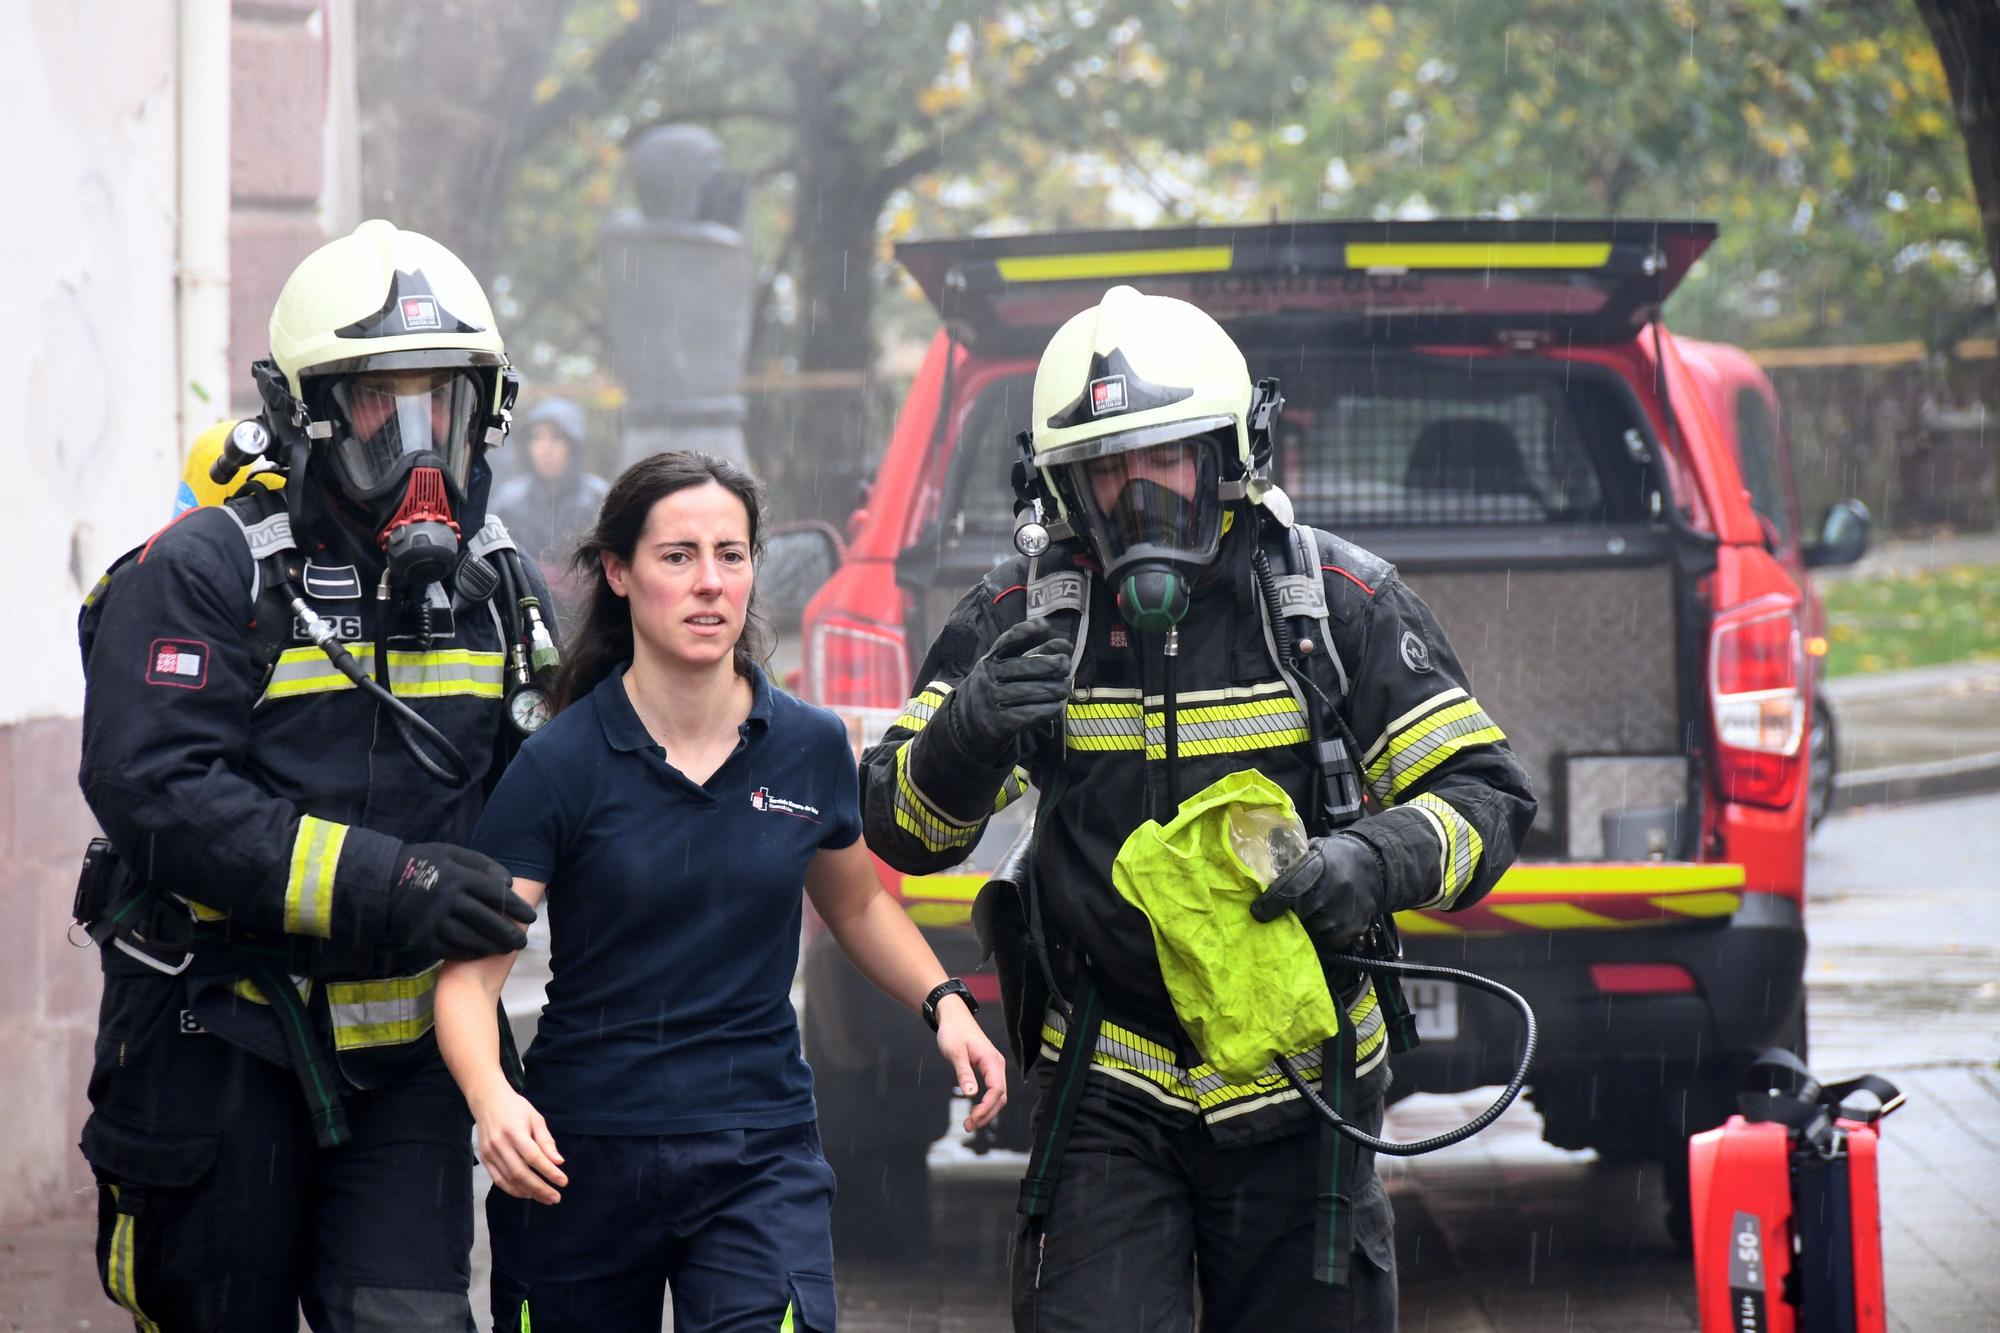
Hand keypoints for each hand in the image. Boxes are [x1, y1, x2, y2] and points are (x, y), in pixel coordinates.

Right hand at [386, 843, 536, 959]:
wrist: (381, 882)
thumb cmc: (423, 864)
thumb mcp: (452, 853)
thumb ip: (482, 865)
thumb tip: (508, 885)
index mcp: (458, 877)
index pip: (497, 896)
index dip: (517, 908)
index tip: (531, 917)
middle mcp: (448, 900)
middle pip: (488, 921)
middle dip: (509, 933)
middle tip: (523, 941)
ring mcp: (434, 921)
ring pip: (471, 939)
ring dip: (492, 946)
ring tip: (507, 948)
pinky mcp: (422, 938)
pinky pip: (451, 949)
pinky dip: (469, 952)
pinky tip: (481, 952)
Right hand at [472, 1082, 567, 1203]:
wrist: (487, 1101)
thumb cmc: (516, 1108)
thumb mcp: (535, 1118)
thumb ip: (546, 1141)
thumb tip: (558, 1162)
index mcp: (515, 1131)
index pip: (534, 1157)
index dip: (549, 1172)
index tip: (563, 1182)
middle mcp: (500, 1144)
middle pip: (520, 1173)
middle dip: (540, 1188)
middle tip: (555, 1198)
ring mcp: (489, 1153)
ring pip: (509, 1179)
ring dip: (528, 1192)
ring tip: (544, 1198)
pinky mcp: (484, 1159)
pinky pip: (498, 1180)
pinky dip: (512, 1189)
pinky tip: (526, 1193)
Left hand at [934, 996, 1008, 1133]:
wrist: (954, 1017)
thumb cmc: (953, 1032)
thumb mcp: (955, 1053)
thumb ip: (964, 1073)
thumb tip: (971, 1094)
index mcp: (991, 1060)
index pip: (997, 1089)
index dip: (987, 1107)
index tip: (973, 1118)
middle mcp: (997, 1065)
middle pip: (1000, 1096)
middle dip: (987, 1114)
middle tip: (968, 1126)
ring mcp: (994, 1068)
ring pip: (997, 1096)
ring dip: (986, 1111)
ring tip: (970, 1123)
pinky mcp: (988, 1069)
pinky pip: (992, 1091)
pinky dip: (985, 1104)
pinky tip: (975, 1112)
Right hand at [944, 619, 1073, 763]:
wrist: (968, 723)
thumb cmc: (998, 687)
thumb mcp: (1008, 667)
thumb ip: (1035, 653)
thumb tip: (1064, 644)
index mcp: (990, 660)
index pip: (1007, 641)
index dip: (1025, 632)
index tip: (1044, 627)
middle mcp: (988, 677)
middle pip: (1024, 667)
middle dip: (1049, 664)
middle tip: (1066, 664)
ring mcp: (992, 700)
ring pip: (1030, 692)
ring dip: (1054, 689)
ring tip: (1065, 687)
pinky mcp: (999, 723)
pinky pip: (1029, 714)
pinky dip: (1048, 710)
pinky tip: (1057, 706)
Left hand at [1248, 833, 1385, 949]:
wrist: (1374, 863)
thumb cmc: (1335, 856)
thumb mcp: (1313, 849)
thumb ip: (1290, 862)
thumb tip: (1261, 877)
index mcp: (1319, 864)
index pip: (1289, 888)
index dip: (1270, 904)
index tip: (1258, 913)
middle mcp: (1334, 886)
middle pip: (1300, 911)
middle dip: (1292, 912)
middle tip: (1294, 907)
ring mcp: (1346, 908)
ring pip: (1315, 928)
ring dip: (1311, 922)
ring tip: (1317, 909)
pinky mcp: (1356, 925)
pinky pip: (1332, 940)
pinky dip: (1327, 934)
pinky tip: (1330, 919)